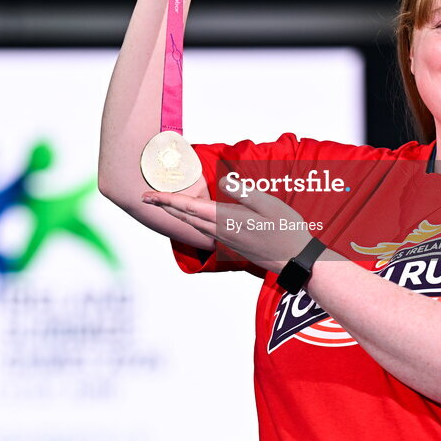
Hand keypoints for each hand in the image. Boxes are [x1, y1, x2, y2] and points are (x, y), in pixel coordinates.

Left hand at [141, 175, 312, 273]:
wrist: (294, 260)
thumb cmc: (285, 230)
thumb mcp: (269, 205)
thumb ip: (244, 192)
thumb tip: (223, 180)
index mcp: (226, 219)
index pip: (188, 207)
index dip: (165, 200)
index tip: (147, 195)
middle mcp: (220, 231)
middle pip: (184, 216)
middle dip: (163, 206)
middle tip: (146, 197)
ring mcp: (224, 239)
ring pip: (192, 224)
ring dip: (175, 213)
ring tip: (163, 203)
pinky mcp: (230, 243)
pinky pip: (202, 230)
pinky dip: (190, 220)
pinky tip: (191, 216)